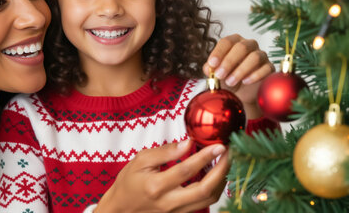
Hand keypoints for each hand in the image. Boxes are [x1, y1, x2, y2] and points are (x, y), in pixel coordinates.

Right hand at [95, 140, 229, 212]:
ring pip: (208, 199)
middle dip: (221, 170)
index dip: (205, 156)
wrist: (120, 208)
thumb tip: (188, 143)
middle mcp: (168, 202)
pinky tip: (215, 175)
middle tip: (228, 154)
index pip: (187, 170)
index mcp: (156, 186)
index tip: (219, 145)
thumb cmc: (128, 182)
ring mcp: (176, 211)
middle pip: (204, 190)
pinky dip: (214, 188)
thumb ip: (165, 152)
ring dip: (221, 180)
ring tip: (225, 162)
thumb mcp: (140, 160)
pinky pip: (204, 203)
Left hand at [203, 34, 274, 117]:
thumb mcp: (215, 74)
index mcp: (234, 42)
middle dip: (229, 62)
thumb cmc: (226, 78)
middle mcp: (249, 45)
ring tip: (230, 82)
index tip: (212, 64)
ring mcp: (261, 55)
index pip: (227, 41)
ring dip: (241, 70)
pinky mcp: (269, 67)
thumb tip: (209, 67)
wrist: (241, 92)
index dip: (219, 52)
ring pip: (255, 57)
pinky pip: (266, 68)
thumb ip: (210, 69)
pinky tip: (245, 82)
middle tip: (220, 75)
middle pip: (241, 47)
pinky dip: (255, 75)